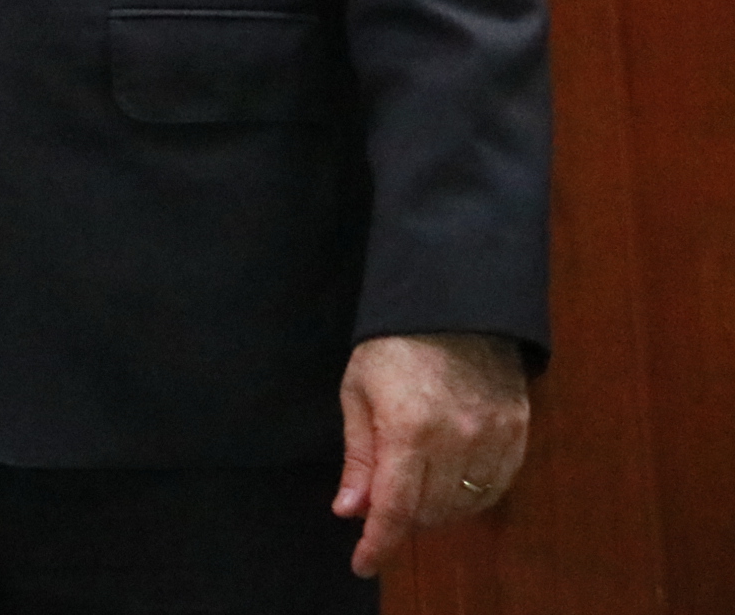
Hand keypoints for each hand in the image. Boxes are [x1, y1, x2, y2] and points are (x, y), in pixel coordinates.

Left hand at [334, 332, 530, 576]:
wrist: (451, 304)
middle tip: (381, 506)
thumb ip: (359, 457)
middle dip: (402, 520)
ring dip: (436, 511)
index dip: (379, 544)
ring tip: (414, 491)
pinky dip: (470, 496)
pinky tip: (450, 483)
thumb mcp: (358, 393)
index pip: (395, 508)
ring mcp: (494, 437)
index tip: (363, 563)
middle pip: (431, 512)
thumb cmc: (392, 346)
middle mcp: (457, 439)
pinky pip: (496, 486)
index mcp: (410, 429)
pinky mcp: (518, 432)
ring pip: (465, 505)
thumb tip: (350, 511)